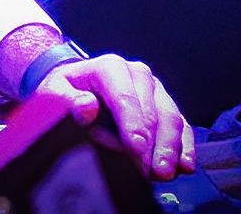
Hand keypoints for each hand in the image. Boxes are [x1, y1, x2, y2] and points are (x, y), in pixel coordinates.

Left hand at [34, 54, 194, 181]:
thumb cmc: (65, 91)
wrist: (75, 86)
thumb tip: (86, 108)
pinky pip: (181, 124)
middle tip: (153, 171)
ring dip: (170, 147)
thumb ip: (68, 100)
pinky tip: (185, 165)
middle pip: (152, 110)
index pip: (125, 97)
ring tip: (165, 173)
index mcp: (110, 67)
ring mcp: (155, 89)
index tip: (136, 149)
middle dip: (154, 143)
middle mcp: (137, 74)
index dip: (133, 124)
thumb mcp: (55, 92)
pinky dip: (184, 145)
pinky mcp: (165, 105)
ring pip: (170, 117)